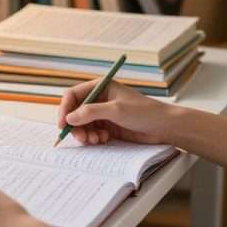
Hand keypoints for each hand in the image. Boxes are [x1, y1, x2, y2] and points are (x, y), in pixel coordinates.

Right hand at [57, 78, 176, 145]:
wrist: (164, 127)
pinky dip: (93, 138)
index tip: (63, 124)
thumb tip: (69, 118)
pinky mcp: (108, 126)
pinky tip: (103, 139)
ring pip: (82, 124)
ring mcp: (103, 113)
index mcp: (100, 87)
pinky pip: (92, 132)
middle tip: (82, 138)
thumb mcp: (116, 110)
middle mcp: (99, 99)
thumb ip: (91, 112)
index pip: (73, 95)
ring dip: (85, 134)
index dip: (65, 109)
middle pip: (75, 112)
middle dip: (75, 125)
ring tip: (95, 140)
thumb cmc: (144, 112)